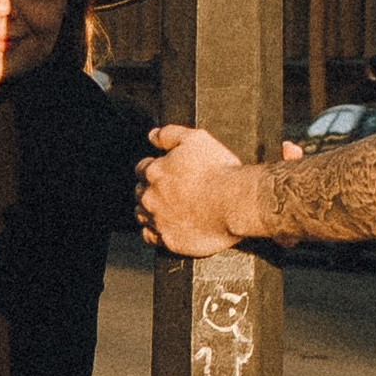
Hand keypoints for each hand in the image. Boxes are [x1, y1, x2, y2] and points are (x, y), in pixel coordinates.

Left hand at [136, 123, 254, 258]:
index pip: (141, 169)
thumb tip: (152, 135)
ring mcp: (158, 221)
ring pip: (142, 216)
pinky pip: (151, 238)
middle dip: (150, 190)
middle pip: (140, 193)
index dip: (153, 168)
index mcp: (154, 172)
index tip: (164, 171)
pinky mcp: (169, 241)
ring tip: (165, 210)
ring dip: (149, 211)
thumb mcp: (196, 139)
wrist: (235, 203)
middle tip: (169, 191)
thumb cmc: (219, 171)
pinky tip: (166, 228)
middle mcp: (151, 198)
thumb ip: (170, 134)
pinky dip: (155, 232)